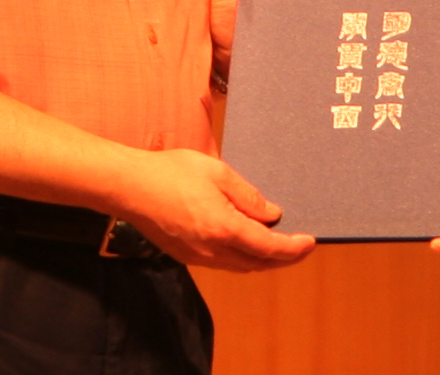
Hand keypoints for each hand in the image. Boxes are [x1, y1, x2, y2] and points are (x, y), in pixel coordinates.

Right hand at [116, 148, 316, 271]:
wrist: (129, 187)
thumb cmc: (171, 172)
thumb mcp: (218, 173)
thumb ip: (249, 197)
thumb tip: (272, 216)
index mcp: (224, 228)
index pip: (269, 248)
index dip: (293, 249)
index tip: (310, 242)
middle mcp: (212, 250)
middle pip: (258, 264)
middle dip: (283, 258)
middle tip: (300, 247)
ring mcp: (197, 256)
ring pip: (241, 267)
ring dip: (263, 260)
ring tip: (279, 246)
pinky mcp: (186, 256)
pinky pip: (223, 263)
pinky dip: (242, 257)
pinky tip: (246, 243)